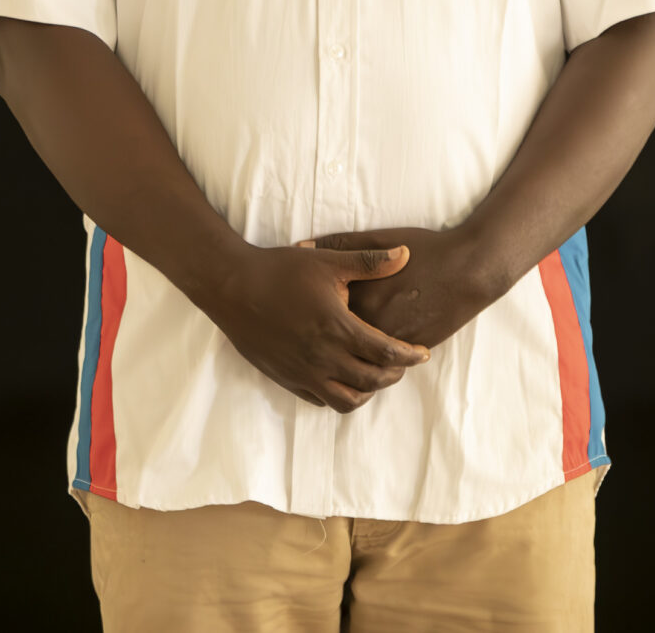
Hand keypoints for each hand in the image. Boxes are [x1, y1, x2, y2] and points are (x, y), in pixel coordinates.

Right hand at [198, 244, 431, 412]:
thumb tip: (406, 254)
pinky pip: (319, 399)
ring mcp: (302, 372)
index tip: (423, 352)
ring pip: (346, 400)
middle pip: (371, 381)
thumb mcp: (327, 261)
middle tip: (403, 363)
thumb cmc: (280, 270)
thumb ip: (370, 262)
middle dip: (394, 375)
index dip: (410, 355)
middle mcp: (322, 357)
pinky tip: (343, 377)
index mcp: (336, 328)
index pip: (386, 353)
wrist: (231, 287)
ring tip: (374, 374)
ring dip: (367, 391)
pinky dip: (338, 394)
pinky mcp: (285, 378)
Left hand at [299, 225, 506, 352]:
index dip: (306, 312)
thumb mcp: (376, 238)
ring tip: (332, 352)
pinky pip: (379, 366)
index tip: (297, 308)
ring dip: (342, 360)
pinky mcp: (409, 351)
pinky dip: (367, 363)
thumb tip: (302, 246)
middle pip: (331, 343)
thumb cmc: (423, 249)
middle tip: (308, 336)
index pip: (317, 314)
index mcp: (357, 295)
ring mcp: (392, 341)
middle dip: (319, 342)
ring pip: (355, 360)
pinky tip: (361, 354)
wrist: (468, 270)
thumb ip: (338, 244)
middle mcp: (371, 324)